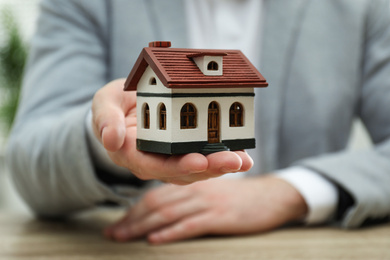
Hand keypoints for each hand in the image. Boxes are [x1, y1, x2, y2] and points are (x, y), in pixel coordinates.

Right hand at [91, 79, 253, 183]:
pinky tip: (243, 153)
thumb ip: (105, 120)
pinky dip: (223, 154)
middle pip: (182, 171)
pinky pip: (204, 155)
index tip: (198, 162)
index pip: (154, 166)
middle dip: (210, 167)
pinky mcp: (185, 149)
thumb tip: (111, 140)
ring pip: (198, 167)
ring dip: (221, 164)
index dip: (176, 166)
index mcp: (132, 154)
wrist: (124, 107)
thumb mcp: (103, 104)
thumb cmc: (114, 106)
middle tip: (234, 161)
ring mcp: (171, 157)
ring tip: (244, 159)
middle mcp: (154, 161)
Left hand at [104, 175, 307, 243]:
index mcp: (191, 184)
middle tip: (112, 234)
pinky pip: (190, 224)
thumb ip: (189, 200)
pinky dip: (171, 232)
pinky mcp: (219, 215)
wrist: (269, 197)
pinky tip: (155, 240)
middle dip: (131, 220)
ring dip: (143, 227)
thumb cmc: (238, 198)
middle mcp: (194, 190)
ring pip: (168, 214)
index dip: (134, 210)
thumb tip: (164, 216)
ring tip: (124, 238)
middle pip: (156, 205)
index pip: (155, 197)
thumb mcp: (212, 194)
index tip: (117, 224)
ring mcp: (206, 202)